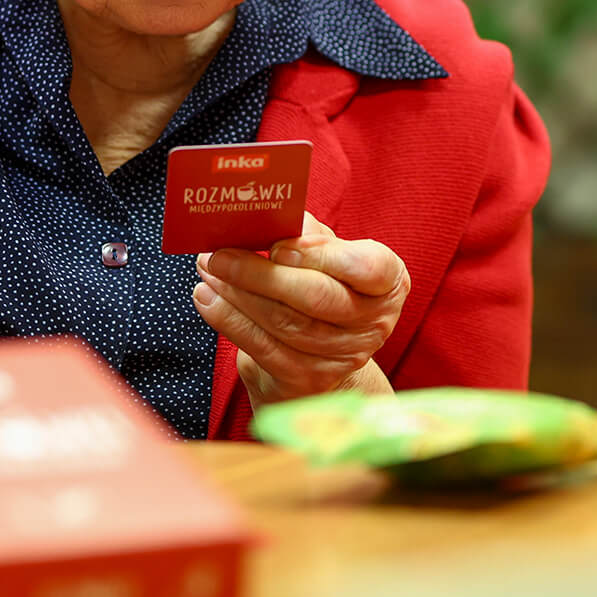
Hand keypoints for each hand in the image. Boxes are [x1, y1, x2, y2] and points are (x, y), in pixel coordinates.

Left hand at [192, 211, 408, 409]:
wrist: (322, 355)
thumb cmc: (322, 287)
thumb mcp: (327, 257)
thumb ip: (308, 234)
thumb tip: (269, 216)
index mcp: (388, 282)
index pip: (368, 267)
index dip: (322, 255)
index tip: (278, 244)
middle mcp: (375, 323)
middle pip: (317, 297)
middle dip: (262, 274)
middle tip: (221, 255)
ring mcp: (344, 356)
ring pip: (284, 322)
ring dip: (237, 294)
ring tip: (209, 270)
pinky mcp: (309, 380)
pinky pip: (263, 348)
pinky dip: (229, 321)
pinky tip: (208, 299)